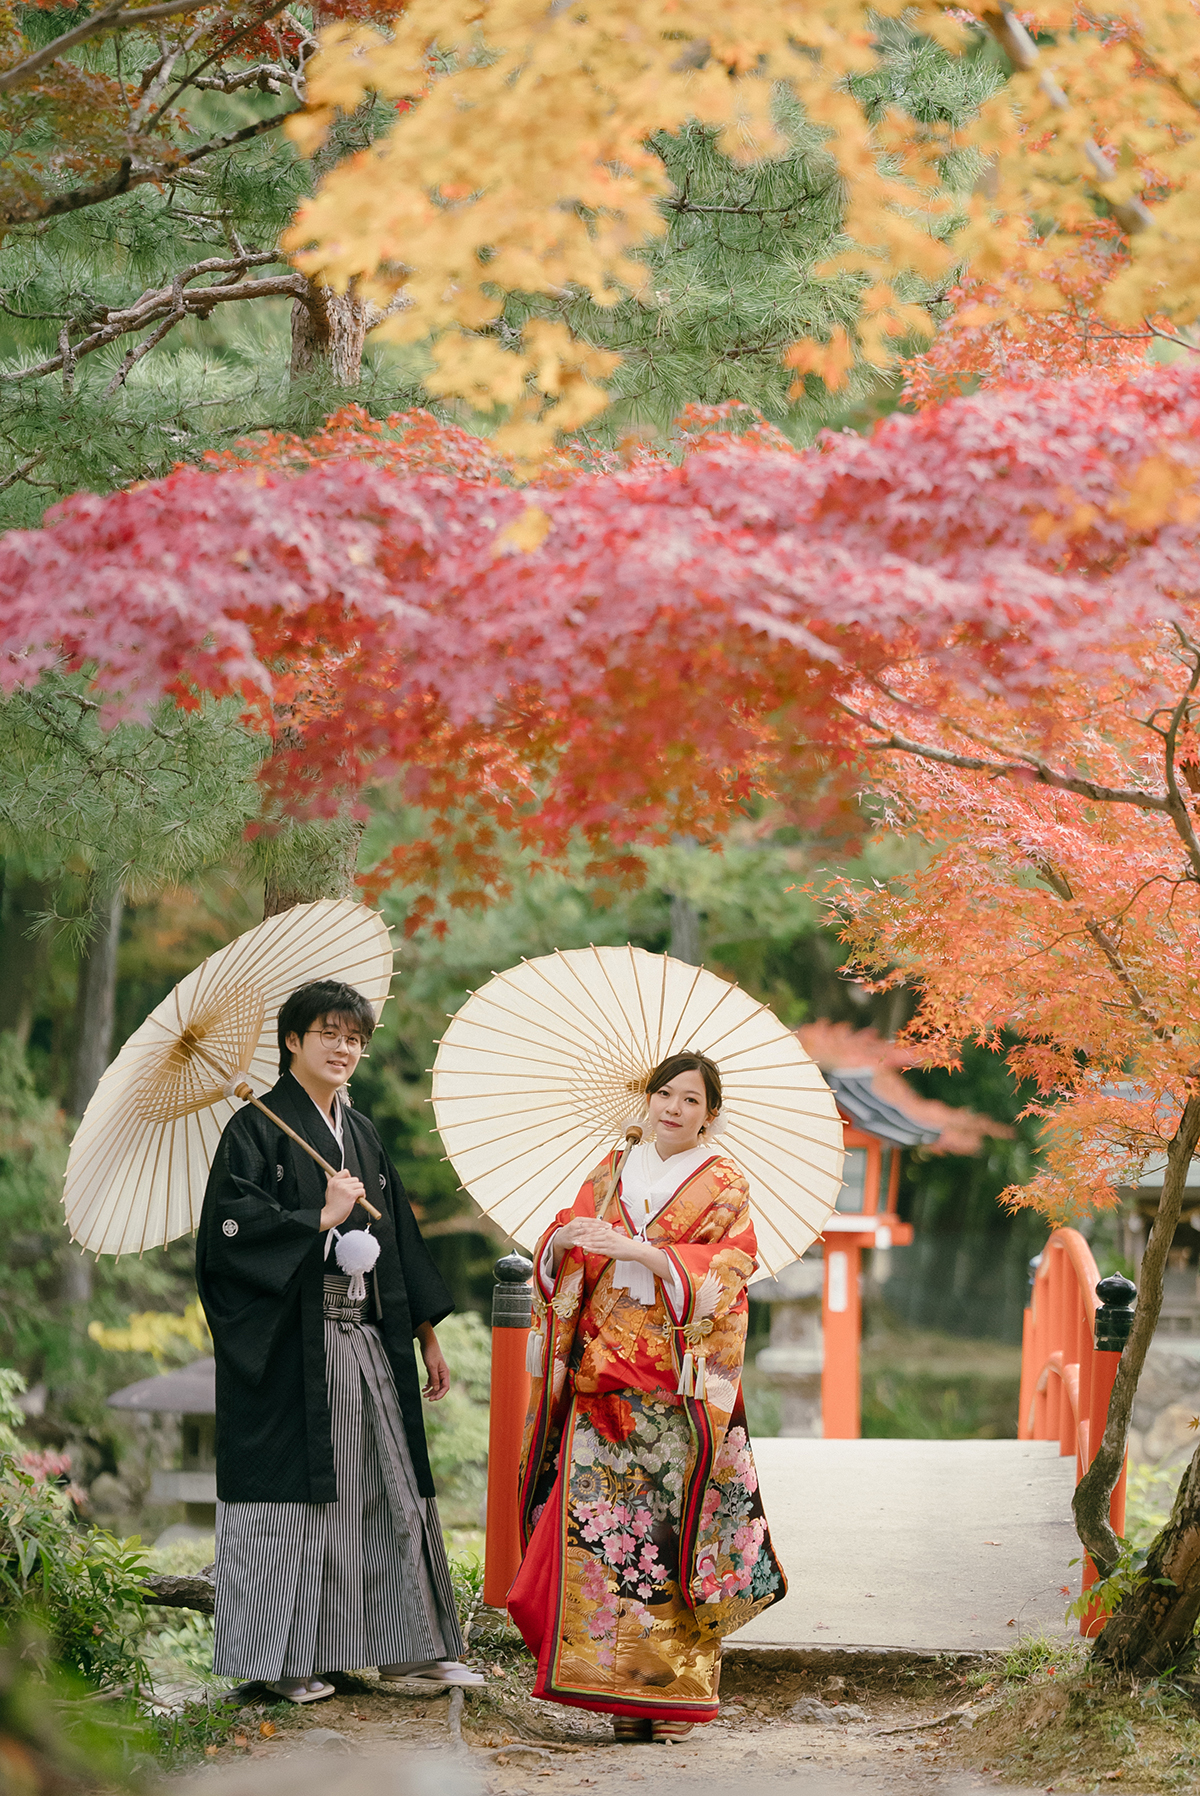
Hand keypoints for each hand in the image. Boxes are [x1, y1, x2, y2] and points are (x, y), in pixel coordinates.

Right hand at [320, 1169, 364, 1230]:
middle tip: (352, 1194)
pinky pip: (362, 1191)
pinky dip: (362, 1196)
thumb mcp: (329, 1189)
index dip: (349, 1178)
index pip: (346, 1172)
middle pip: (355, 1179)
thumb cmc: (331, 1205)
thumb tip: (328, 1173)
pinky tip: (357, 1201)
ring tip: (354, 1198)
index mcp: (333, 1181)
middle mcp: (339, 1183)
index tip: (349, 1184)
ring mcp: (345, 1188)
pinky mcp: (351, 1195)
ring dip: (359, 1191)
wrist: (330, 1216)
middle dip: (355, 1187)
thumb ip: (334, 1182)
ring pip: (360, 1185)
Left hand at [418, 1327, 449, 1400]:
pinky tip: (423, 1388)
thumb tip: (437, 1390)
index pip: (445, 1387)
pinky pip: (432, 1381)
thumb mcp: (432, 1367)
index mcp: (445, 1373)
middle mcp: (443, 1374)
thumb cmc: (431, 1353)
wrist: (427, 1343)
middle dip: (435, 1394)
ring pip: (436, 1385)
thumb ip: (434, 1379)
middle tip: (428, 1399)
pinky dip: (428, 1386)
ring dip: (431, 1391)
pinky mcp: (432, 1370)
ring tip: (424, 1395)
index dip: (440, 1394)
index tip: (433, 1399)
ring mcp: (438, 1372)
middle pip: (441, 1388)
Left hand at [551, 1219, 671, 1278]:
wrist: (635, 1250)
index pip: (593, 1231)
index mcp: (608, 1232)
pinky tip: (585, 1248)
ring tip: (575, 1242)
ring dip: (584, 1242)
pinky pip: (598, 1248)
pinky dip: (591, 1247)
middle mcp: (607, 1235)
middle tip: (572, 1237)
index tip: (576, 1232)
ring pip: (593, 1241)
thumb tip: (599, 1241)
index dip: (584, 1232)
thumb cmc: (625, 1246)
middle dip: (581, 1236)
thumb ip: (606, 1239)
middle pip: (591, 1235)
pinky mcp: (610, 1250)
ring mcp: (609, 1242)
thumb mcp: (615, 1240)